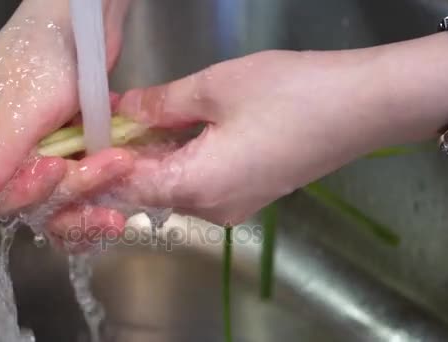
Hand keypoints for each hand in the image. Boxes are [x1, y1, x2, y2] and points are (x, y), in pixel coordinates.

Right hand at [0, 0, 128, 215]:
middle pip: (25, 200)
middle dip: (70, 186)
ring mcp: (27, 156)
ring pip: (53, 198)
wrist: (82, 24)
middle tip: (110, 163)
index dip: (24, 191)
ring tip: (122, 165)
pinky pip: (73, 186)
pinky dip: (97, 183)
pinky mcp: (57, 155)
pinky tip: (119, 178)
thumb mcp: (21, 101)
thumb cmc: (42, 49)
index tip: (58, 168)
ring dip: (90, 190)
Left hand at [102, 32, 447, 225]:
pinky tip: (176, 131)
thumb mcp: (215, 88)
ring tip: (138, 119)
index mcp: (197, 187)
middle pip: (150, 190)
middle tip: (110, 120)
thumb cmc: (289, 93)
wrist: (361, 106)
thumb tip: (124, 112)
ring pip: (174, 187)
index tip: (86, 137)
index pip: (128, 186)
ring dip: (153, 156)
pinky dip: (180, 160)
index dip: (102, 163)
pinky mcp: (249, 196)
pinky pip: (200, 184)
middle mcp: (211, 209)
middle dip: (126, 156)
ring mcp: (233, 207)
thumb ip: (162, 104)